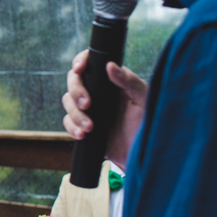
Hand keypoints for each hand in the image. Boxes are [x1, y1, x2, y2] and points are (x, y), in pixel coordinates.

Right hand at [62, 49, 147, 167]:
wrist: (143, 154)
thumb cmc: (148, 124)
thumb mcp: (144, 100)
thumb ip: (129, 81)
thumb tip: (110, 65)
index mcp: (112, 82)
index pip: (91, 64)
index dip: (81, 61)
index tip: (79, 68)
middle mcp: (98, 93)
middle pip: (74, 82)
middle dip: (76, 91)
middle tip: (86, 104)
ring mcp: (89, 110)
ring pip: (68, 102)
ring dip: (76, 114)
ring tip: (90, 127)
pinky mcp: (83, 126)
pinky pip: (68, 123)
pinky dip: (72, 128)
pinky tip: (82, 135)